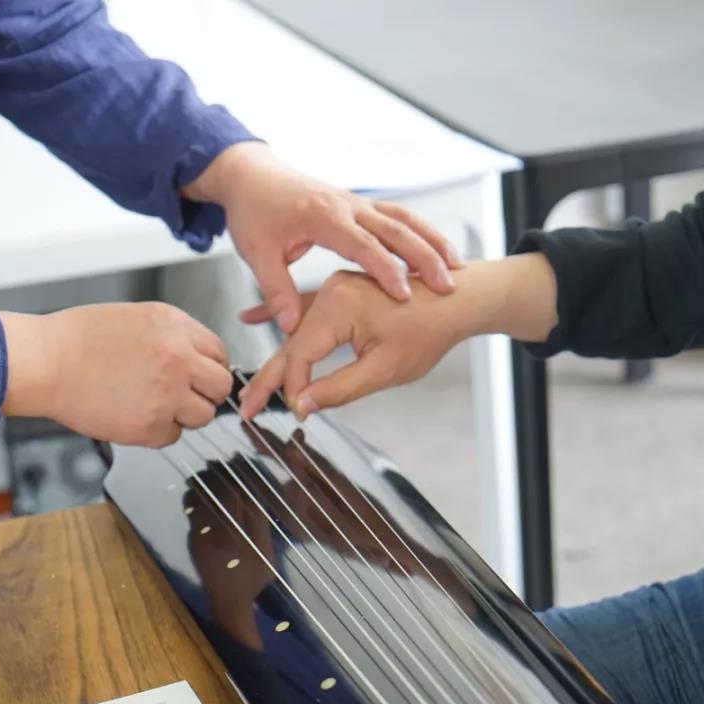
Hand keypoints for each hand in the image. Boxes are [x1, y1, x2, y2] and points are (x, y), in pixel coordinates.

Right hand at [0, 302, 232, 446]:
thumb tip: (196, 356)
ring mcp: (167, 393)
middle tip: (185, 396)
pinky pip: (173, 436)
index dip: (208, 367)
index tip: (199, 376)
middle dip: (205, 393)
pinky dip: (158, 432)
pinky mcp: (150, 424)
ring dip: (184, 415)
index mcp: (175, 327)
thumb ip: (173, 335)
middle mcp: (178, 358)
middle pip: (221, 386)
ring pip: (203, 416)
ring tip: (156, 406)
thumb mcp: (136, 317)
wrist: (45, 361)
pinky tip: (136, 416)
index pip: (219, 353)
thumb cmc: (77, 339)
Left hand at [182, 142, 460, 332]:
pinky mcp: (361, 204)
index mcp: (322, 216)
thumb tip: (291, 326)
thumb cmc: (253, 212)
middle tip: (447, 285)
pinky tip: (440, 253)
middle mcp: (346, 205)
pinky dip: (423, 233)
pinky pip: (399, 216)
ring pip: (405, 219)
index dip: (385, 270)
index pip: (362, 244)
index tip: (404, 295)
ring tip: (457, 269)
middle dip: (424, 257)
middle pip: (396, 228)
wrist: (252, 175)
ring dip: (432, 243)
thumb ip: (277, 290)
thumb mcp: (257, 254)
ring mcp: (357, 202)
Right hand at [238, 256, 558, 418]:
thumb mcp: (385, 368)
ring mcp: (335, 289)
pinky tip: (253, 316)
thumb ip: (340, 388)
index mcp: (337, 306)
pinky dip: (283, 317)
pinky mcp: (343, 290)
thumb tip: (304, 405)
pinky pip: (306, 308)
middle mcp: (331, 292)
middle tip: (244, 408)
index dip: (295, 389)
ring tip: (250, 384)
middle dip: (269, 379)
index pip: (299, 356)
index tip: (297, 414)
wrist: (459, 296)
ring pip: (297, 330)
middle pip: (291, 344)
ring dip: (276, 358)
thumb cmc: (429, 331)